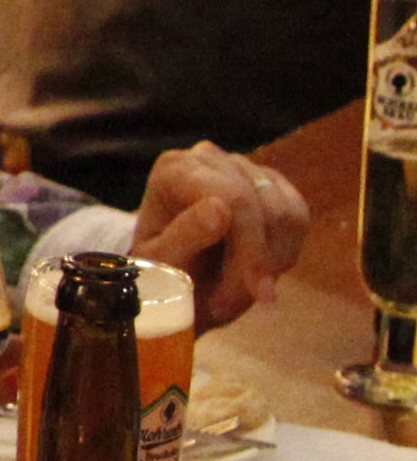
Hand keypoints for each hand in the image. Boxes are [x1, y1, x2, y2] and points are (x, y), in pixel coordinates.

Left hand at [131, 140, 309, 329]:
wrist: (176, 281)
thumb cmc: (162, 275)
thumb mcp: (162, 267)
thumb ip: (185, 237)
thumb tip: (220, 208)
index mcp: (174, 170)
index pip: (233, 199)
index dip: (251, 248)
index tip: (257, 291)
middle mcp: (208, 158)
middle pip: (262, 206)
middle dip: (259, 262)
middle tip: (247, 302)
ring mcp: (243, 167)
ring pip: (287, 213)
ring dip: (274, 262)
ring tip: (247, 290)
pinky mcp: (271, 183)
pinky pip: (298, 218)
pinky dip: (286, 253)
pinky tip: (262, 272)